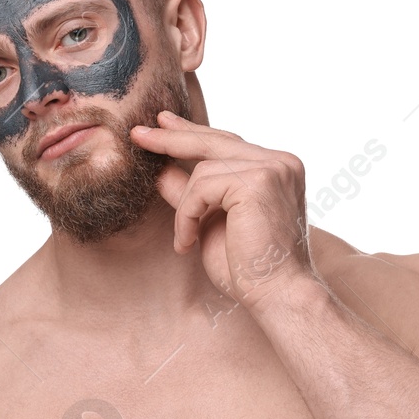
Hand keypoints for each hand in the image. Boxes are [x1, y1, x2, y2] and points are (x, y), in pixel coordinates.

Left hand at [131, 110, 321, 312]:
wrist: (276, 294)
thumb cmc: (248, 267)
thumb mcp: (210, 222)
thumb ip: (190, 193)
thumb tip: (161, 170)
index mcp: (276, 168)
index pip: (226, 143)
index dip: (191, 133)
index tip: (161, 123)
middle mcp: (281, 162)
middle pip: (214, 141)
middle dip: (172, 139)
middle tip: (138, 134)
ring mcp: (273, 168)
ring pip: (203, 170)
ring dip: (184, 208)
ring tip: (185, 239)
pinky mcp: (258, 181)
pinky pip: (201, 187)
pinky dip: (187, 215)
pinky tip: (189, 241)